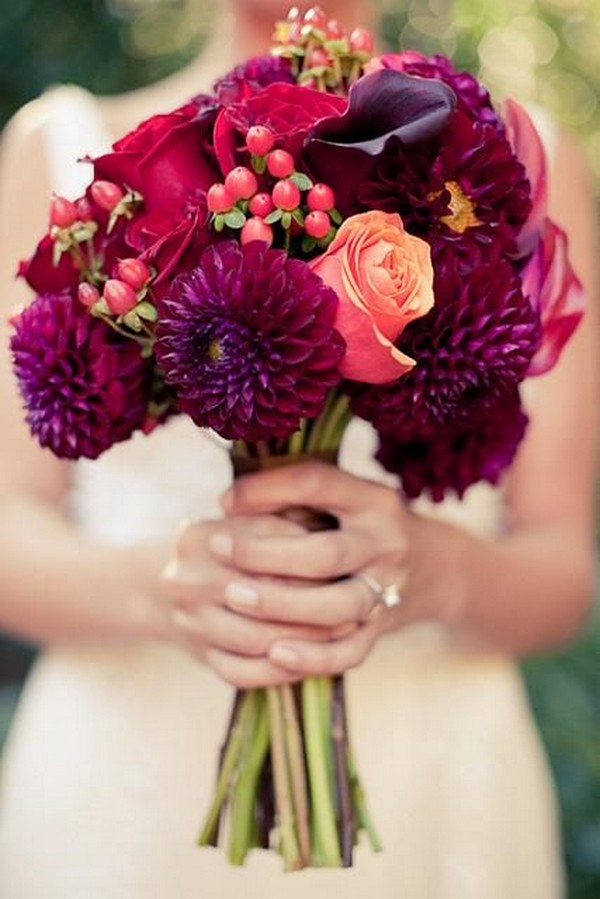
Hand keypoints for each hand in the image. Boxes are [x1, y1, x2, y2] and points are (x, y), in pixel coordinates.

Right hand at [160, 512, 350, 687]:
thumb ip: (281, 521)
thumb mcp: (246, 521)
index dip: (305, 556)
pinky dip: (280, 671)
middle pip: (258, 596)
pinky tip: (311, 660)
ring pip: (256, 638)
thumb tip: (329, 531)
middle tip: (354, 600)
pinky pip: (243, 673)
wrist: (166, 586)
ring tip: (343, 631)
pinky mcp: (200, 655)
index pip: (260, 548)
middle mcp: (187, 580)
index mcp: (199, 538)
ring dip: (305, 639)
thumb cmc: (225, 544)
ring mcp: (190, 622)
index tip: (343, 560)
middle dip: (311, 601)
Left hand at [214, 462, 420, 678]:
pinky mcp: (383, 628)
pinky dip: (312, 657)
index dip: (267, 490)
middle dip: (266, 554)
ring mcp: (388, 589)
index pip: (317, 485)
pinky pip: (350, 651)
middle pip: (326, 554)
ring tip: (234, 597)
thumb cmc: (364, 523)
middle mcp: (385, 542)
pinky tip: (273, 653)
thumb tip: (230, 504)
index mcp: (371, 500)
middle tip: (218, 548)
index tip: (225, 501)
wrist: (436, 566)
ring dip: (282, 605)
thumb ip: (299, 495)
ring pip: (338, 606)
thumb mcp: (346, 495)